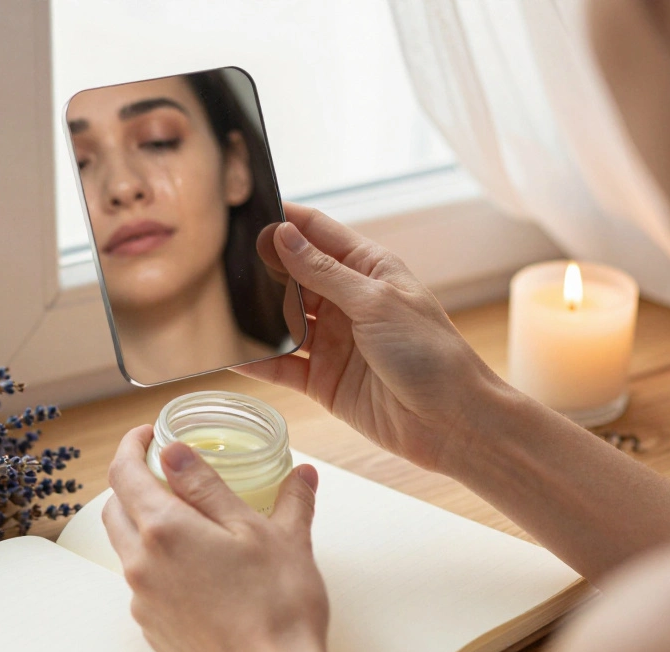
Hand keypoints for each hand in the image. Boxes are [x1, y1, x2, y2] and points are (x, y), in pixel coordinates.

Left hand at [103, 425, 335, 651]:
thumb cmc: (276, 609)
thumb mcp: (265, 531)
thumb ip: (223, 485)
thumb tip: (193, 450)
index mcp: (165, 528)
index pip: (125, 471)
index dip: (131, 444)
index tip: (148, 433)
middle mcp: (142, 563)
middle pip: (116, 506)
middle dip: (133, 480)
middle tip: (165, 470)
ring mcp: (144, 599)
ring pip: (127, 545)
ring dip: (144, 520)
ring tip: (188, 516)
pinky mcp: (153, 628)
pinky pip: (142, 580)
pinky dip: (158, 560)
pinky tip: (197, 564)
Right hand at [240, 202, 507, 477]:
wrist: (452, 421)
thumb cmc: (430, 353)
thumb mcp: (375, 302)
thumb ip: (323, 272)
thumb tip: (284, 235)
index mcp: (368, 270)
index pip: (318, 233)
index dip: (286, 221)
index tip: (247, 211)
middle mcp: (347, 302)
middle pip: (294, 276)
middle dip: (261, 269)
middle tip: (219, 260)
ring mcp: (333, 341)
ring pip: (282, 321)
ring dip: (255, 316)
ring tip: (217, 305)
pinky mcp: (323, 380)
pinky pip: (281, 366)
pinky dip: (257, 362)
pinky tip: (230, 356)